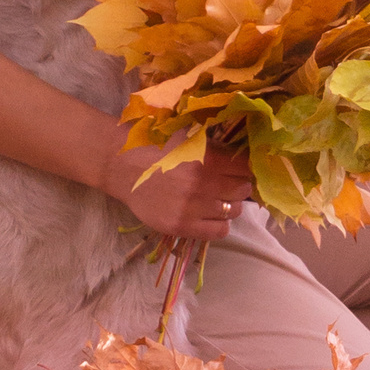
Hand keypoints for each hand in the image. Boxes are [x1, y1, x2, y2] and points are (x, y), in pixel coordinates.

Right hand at [106, 140, 254, 241]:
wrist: (122, 165)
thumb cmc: (157, 146)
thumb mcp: (191, 138)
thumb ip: (218, 148)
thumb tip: (245, 157)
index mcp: (209, 159)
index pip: (247, 169)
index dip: (247, 168)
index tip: (242, 168)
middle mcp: (204, 185)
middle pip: (242, 190)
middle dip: (239, 185)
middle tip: (229, 182)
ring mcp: (193, 208)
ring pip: (233, 211)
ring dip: (230, 204)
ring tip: (217, 198)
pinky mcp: (181, 226)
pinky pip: (219, 231)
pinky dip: (220, 224)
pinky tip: (210, 214)